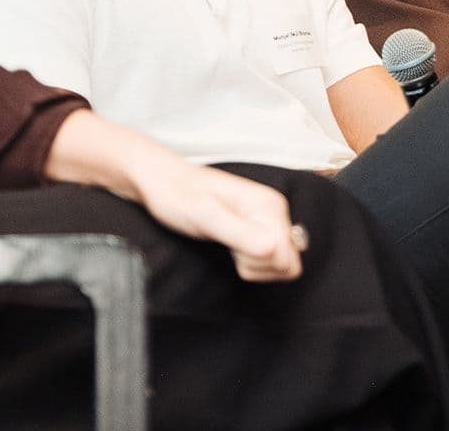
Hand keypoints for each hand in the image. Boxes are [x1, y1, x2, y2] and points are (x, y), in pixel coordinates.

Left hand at [131, 153, 305, 281]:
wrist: (161, 182)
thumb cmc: (178, 196)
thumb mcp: (205, 217)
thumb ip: (240, 234)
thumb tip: (272, 250)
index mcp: (270, 206)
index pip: (286, 258)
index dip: (258, 263)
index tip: (232, 247)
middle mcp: (275, 210)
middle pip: (288, 263)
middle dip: (258, 266)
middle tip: (229, 247)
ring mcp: (268, 219)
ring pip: (280, 263)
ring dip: (253, 265)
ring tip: (227, 244)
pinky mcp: (258, 227)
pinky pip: (269, 258)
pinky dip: (250, 261)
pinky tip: (230, 246)